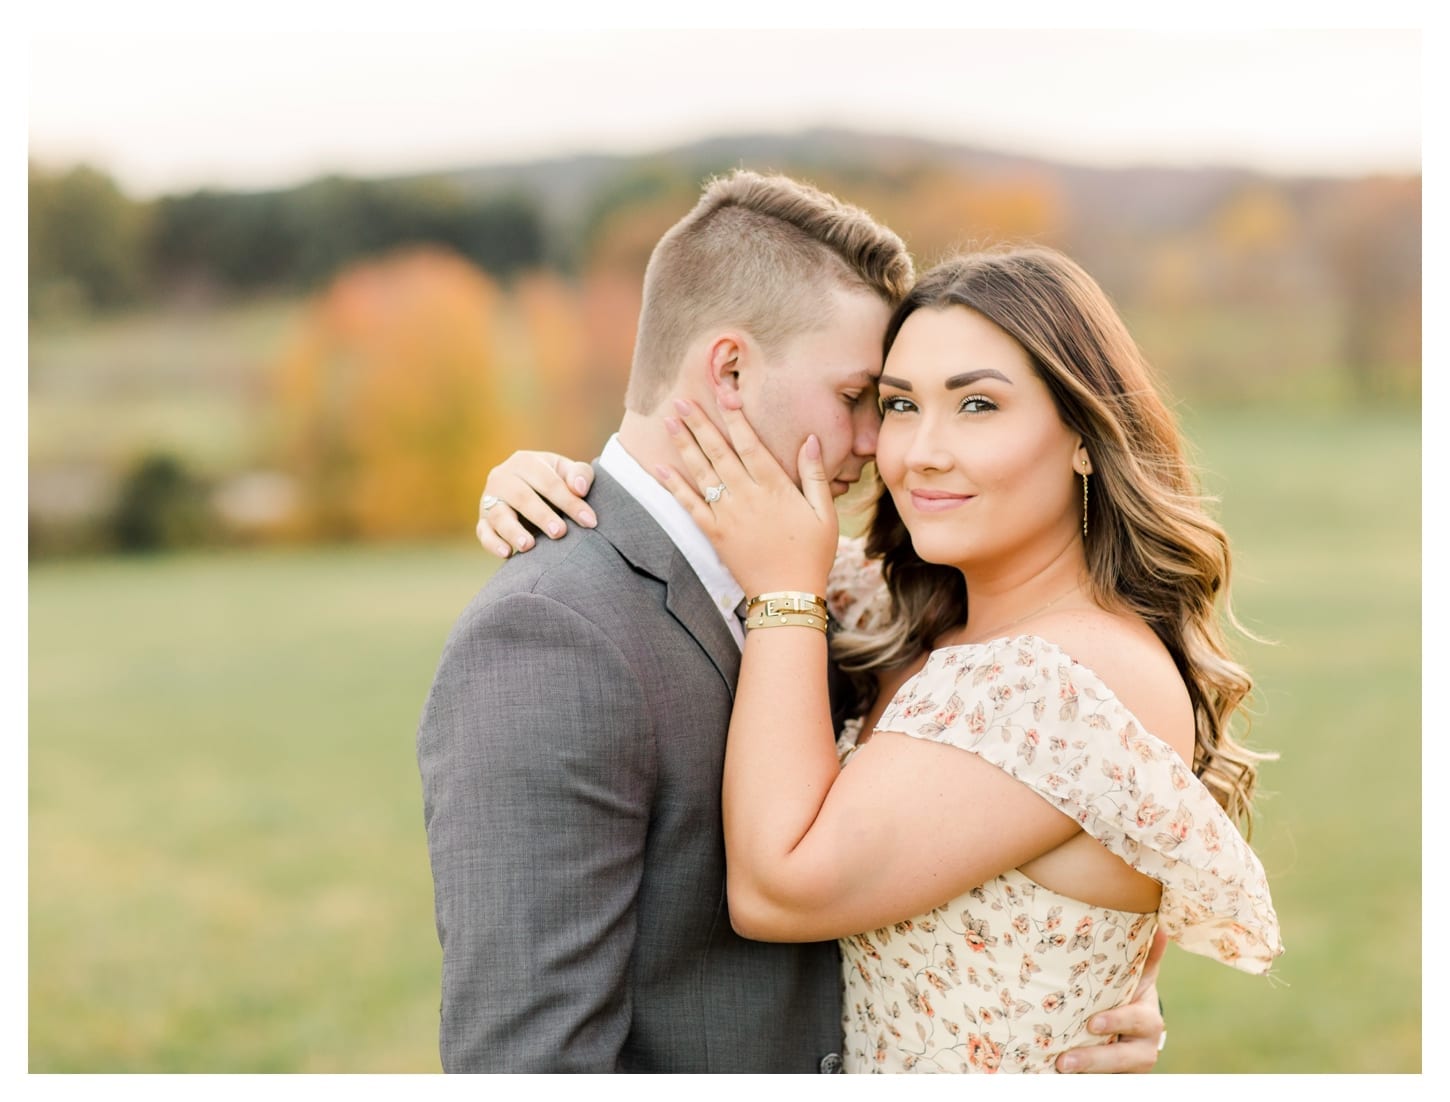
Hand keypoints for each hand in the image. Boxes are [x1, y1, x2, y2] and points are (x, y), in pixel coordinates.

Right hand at [476, 451, 595, 558]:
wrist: (530, 490)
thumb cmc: (554, 482)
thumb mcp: (567, 473)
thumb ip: (580, 474)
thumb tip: (579, 488)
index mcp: (525, 462)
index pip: (548, 482)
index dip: (569, 501)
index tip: (589, 521)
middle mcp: (502, 477)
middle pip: (521, 496)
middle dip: (541, 515)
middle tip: (560, 533)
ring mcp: (489, 499)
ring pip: (498, 514)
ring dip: (513, 530)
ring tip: (528, 545)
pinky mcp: (483, 521)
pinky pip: (483, 533)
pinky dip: (493, 544)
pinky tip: (507, 553)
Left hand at [657, 398, 837, 596]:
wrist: (786, 596)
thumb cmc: (812, 554)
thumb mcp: (825, 513)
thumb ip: (815, 475)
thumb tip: (810, 439)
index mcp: (775, 487)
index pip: (751, 443)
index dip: (736, 417)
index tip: (724, 393)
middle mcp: (746, 496)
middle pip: (719, 451)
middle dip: (699, 422)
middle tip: (681, 399)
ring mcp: (727, 515)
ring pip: (701, 472)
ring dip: (684, 444)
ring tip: (669, 420)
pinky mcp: (714, 533)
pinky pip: (689, 505)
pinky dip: (674, 485)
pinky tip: (660, 467)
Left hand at [1055, 929, 1167, 1072]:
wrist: (1133, 1030)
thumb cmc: (1130, 995)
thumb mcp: (1139, 978)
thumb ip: (1147, 957)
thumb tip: (1161, 927)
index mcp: (1148, 1021)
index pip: (1137, 1021)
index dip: (1117, 1022)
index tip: (1094, 1023)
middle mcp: (1143, 1048)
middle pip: (1121, 1059)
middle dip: (1093, 1059)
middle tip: (1064, 1061)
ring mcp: (1128, 1069)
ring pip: (1110, 1076)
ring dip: (1085, 1074)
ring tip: (1057, 1069)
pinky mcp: (1114, 1079)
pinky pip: (1100, 1083)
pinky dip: (1082, 1082)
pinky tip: (1053, 1078)